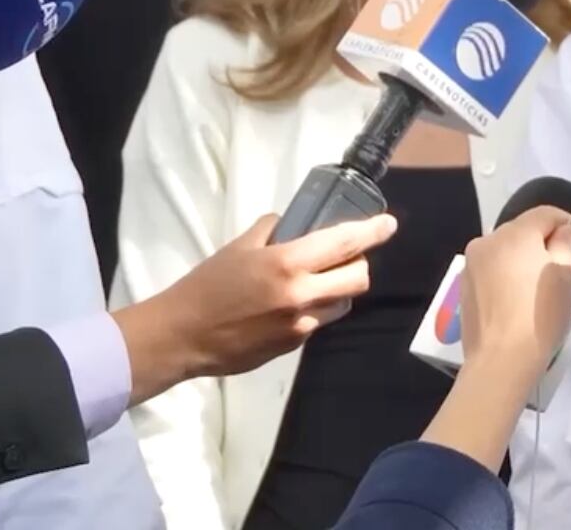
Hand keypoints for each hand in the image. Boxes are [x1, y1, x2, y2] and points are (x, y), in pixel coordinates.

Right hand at [113, 212, 395, 404]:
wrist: (182, 335)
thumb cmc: (207, 284)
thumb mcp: (240, 247)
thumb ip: (274, 231)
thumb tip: (295, 225)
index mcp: (288, 264)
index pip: (345, 243)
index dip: (372, 231)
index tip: (388, 224)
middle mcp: (301, 295)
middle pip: (358, 279)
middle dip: (357, 265)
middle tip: (345, 258)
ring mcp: (300, 325)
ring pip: (342, 304)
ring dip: (336, 292)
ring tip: (313, 283)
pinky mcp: (293, 347)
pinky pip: (317, 323)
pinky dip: (313, 311)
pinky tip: (287, 307)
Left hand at [457, 205, 570, 381]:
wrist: (501, 361)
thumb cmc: (540, 313)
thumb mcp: (564, 273)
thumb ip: (565, 242)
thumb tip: (560, 232)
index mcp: (512, 234)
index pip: (546, 214)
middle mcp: (487, 244)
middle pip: (531, 238)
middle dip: (561, 255)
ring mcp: (473, 269)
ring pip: (517, 261)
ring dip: (545, 274)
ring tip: (569, 303)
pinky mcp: (469, 293)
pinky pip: (503, 279)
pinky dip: (524, 286)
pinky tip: (543, 310)